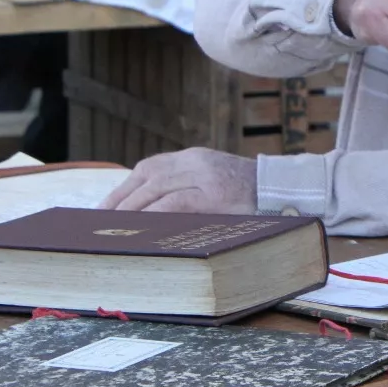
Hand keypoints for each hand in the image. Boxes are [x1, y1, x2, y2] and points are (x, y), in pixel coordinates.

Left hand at [103, 147, 258, 213]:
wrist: (286, 193)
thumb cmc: (251, 197)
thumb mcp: (217, 183)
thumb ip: (189, 188)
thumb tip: (150, 215)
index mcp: (195, 158)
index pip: (149, 168)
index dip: (124, 188)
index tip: (104, 207)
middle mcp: (197, 162)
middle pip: (147, 176)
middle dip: (120, 199)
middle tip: (101, 222)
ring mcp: (206, 176)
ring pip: (156, 189)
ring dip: (131, 209)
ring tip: (115, 228)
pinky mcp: (215, 194)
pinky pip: (175, 203)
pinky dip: (154, 214)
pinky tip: (142, 228)